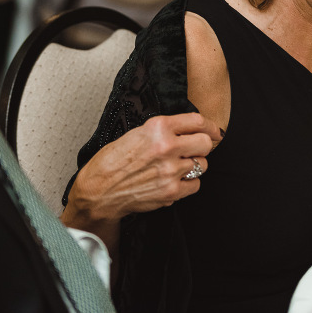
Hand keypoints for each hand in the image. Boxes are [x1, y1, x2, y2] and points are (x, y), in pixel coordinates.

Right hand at [61, 112, 221, 230]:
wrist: (98, 190)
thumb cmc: (112, 161)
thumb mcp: (137, 132)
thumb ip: (164, 129)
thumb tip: (189, 130)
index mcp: (158, 127)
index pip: (197, 121)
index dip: (209, 126)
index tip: (213, 130)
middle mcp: (166, 147)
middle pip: (205, 143)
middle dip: (202, 146)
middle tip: (193, 150)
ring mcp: (170, 170)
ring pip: (202, 165)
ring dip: (193, 165)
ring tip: (176, 166)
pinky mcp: (171, 191)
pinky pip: (195, 185)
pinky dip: (188, 183)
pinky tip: (174, 180)